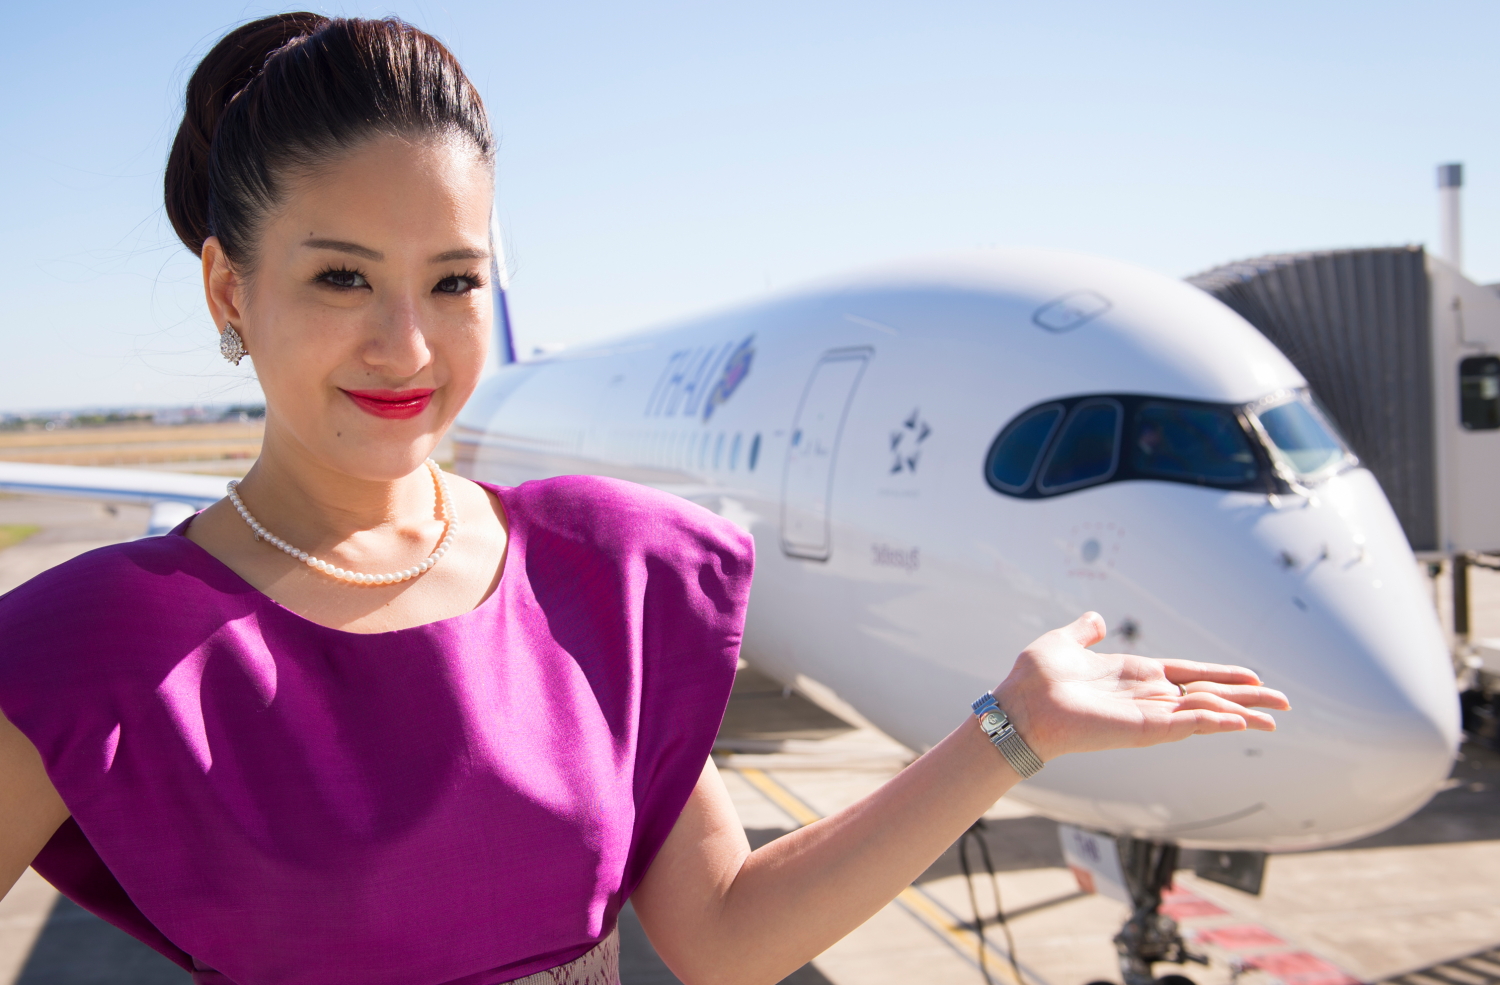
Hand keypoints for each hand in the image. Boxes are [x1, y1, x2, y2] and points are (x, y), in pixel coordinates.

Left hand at [992, 612, 1289, 762]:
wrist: (1018, 704)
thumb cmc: (1035, 678)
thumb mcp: (1065, 642)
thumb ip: (1084, 632)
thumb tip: (1096, 619)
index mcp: (1134, 675)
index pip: (1188, 674)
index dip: (1220, 675)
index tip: (1252, 678)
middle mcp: (1146, 696)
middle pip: (1207, 696)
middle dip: (1245, 699)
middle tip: (1283, 704)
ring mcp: (1147, 714)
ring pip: (1205, 712)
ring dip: (1240, 713)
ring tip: (1275, 717)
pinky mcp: (1141, 729)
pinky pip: (1185, 724)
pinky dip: (1213, 722)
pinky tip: (1239, 722)